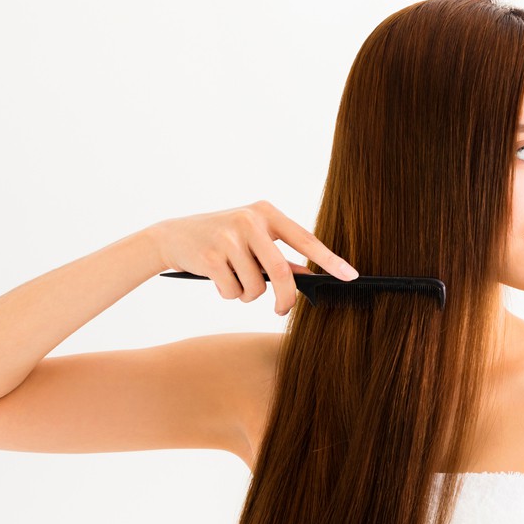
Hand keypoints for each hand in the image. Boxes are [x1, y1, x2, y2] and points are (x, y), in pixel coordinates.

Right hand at [150, 200, 357, 315]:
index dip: (330, 260)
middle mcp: (250, 221)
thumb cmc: (221, 238)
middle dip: (285, 298)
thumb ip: (280, 255)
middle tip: (282, 310)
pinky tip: (217, 278)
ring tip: (234, 280)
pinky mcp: (210, 256)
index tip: (350, 275)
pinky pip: (233, 291)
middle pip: (282, 272)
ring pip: (256, 288)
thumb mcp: (253, 239)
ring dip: (248, 295)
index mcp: (266, 213)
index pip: (306, 239)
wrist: (173, 236)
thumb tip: (312, 278)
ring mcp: (229, 237)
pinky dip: (229, 294)